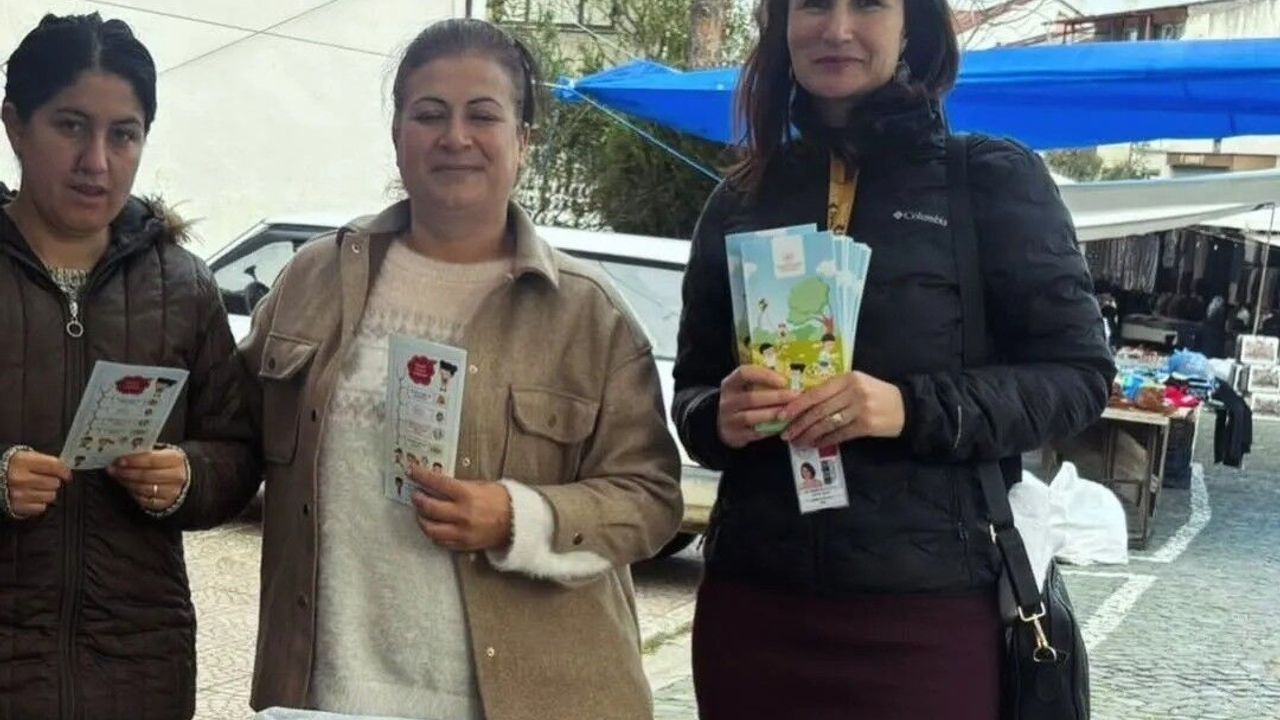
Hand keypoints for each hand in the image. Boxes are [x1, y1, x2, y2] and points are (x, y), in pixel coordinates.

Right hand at [5, 451, 72, 517]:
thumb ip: (44, 461)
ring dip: (47, 493)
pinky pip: (41, 507)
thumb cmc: (11, 467)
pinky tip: (32, 497)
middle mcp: (20, 478)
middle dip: (53, 481)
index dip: (64, 470)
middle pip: (54, 483)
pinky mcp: (17, 507)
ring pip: (50, 496)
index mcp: (22, 461)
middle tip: (45, 480)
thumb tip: (65, 469)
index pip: (54, 465)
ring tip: (37, 488)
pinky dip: (39, 503)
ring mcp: (18, 494)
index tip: (67, 474)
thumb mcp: (25, 457)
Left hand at [107, 448, 188, 512]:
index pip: (152, 460)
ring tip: (118, 477)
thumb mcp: (161, 453)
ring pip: (144, 488)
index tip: (119, 460)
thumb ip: (145, 454)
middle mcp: (176, 476)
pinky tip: (128, 486)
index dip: (134, 461)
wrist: (179, 478)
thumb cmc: (165, 463)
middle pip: (147, 475)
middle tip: (114, 469)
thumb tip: (123, 455)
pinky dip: (133, 493)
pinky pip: (144, 500)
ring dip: (127, 482)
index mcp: (175, 459)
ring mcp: (172, 491)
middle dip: (127, 472)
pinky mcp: (165, 503)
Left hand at [410, 467, 512, 551]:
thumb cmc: (501, 500)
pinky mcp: (463, 544)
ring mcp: (461, 531)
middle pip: (429, 507)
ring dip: (421, 519)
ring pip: (430, 528)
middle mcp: (462, 514)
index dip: (420, 475)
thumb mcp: (481, 485)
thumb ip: (459, 486)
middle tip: (415, 494)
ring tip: (421, 512)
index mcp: (467, 494)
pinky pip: (441, 541)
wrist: (518, 522)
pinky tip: (433, 526)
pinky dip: (433, 533)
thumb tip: (439, 483)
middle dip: (418, 499)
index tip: (412, 471)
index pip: (436, 482)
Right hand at [717, 365, 800, 448]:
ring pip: (752, 417)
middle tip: (796, 396)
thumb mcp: (744, 387)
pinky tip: (784, 424)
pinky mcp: (735, 436)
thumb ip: (761, 381)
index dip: (765, 376)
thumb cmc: (742, 401)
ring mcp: (729, 420)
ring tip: (792, 411)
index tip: (784, 381)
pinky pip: (755, 432)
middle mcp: (727, 402)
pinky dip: (771, 428)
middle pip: (751, 398)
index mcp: (729, 384)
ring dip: (774, 413)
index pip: (744, 374)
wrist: (725, 425)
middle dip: (777, 397)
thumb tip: (791, 375)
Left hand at [779, 371, 905, 447]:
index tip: (782, 415)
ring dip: (809, 434)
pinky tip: (815, 444)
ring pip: (827, 423)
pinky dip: (825, 440)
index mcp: (847, 378)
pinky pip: (840, 434)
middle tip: (785, 433)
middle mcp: (853, 392)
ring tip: (797, 441)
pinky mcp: (866, 425)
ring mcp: (860, 409)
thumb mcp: (856, 383)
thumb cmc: (875, 394)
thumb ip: (833, 390)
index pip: (816, 392)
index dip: (797, 405)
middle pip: (819, 410)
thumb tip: (802, 402)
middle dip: (799, 423)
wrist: (905, 406)